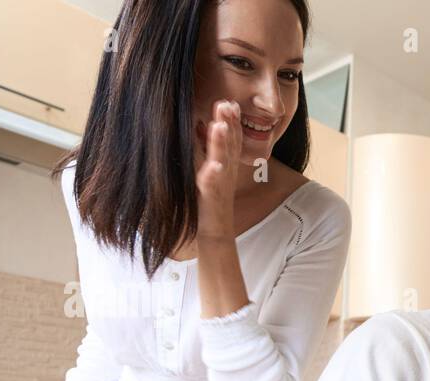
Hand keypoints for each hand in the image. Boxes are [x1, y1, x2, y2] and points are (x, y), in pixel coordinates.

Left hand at [195, 99, 242, 238]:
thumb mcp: (207, 167)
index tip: (229, 102)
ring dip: (222, 143)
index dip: (232, 120)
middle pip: (230, 144)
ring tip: (220, 125)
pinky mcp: (211, 196)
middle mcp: (227, 170)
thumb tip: (198, 123)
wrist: (215, 229)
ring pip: (223, 160)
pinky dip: (214, 173)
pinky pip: (213, 184)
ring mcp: (220, 183)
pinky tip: (214, 165)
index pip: (231, 138)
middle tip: (226, 104)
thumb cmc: (209, 198)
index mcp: (226, 162)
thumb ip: (204, 146)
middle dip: (229, 124)